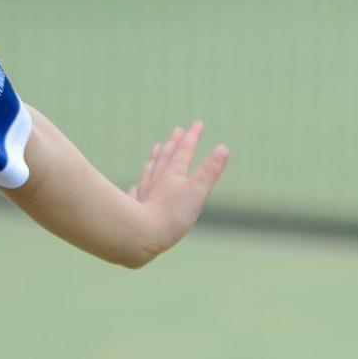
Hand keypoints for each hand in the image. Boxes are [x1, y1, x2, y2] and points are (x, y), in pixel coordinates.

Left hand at [127, 120, 229, 251]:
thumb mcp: (196, 192)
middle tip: (177, 130)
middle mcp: (156, 180)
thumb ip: (209, 171)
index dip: (192, 136)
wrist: (139, 236)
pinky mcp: (134, 208)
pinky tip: (134, 186)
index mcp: (173, 175)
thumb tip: (223, 147)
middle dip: (174, 143)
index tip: (198, 123)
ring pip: (150, 170)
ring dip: (155, 158)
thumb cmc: (171, 216)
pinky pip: (135, 192)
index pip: (184, 151)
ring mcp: (143, 193)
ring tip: (156, 148)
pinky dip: (137, 186)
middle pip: (166, 157)